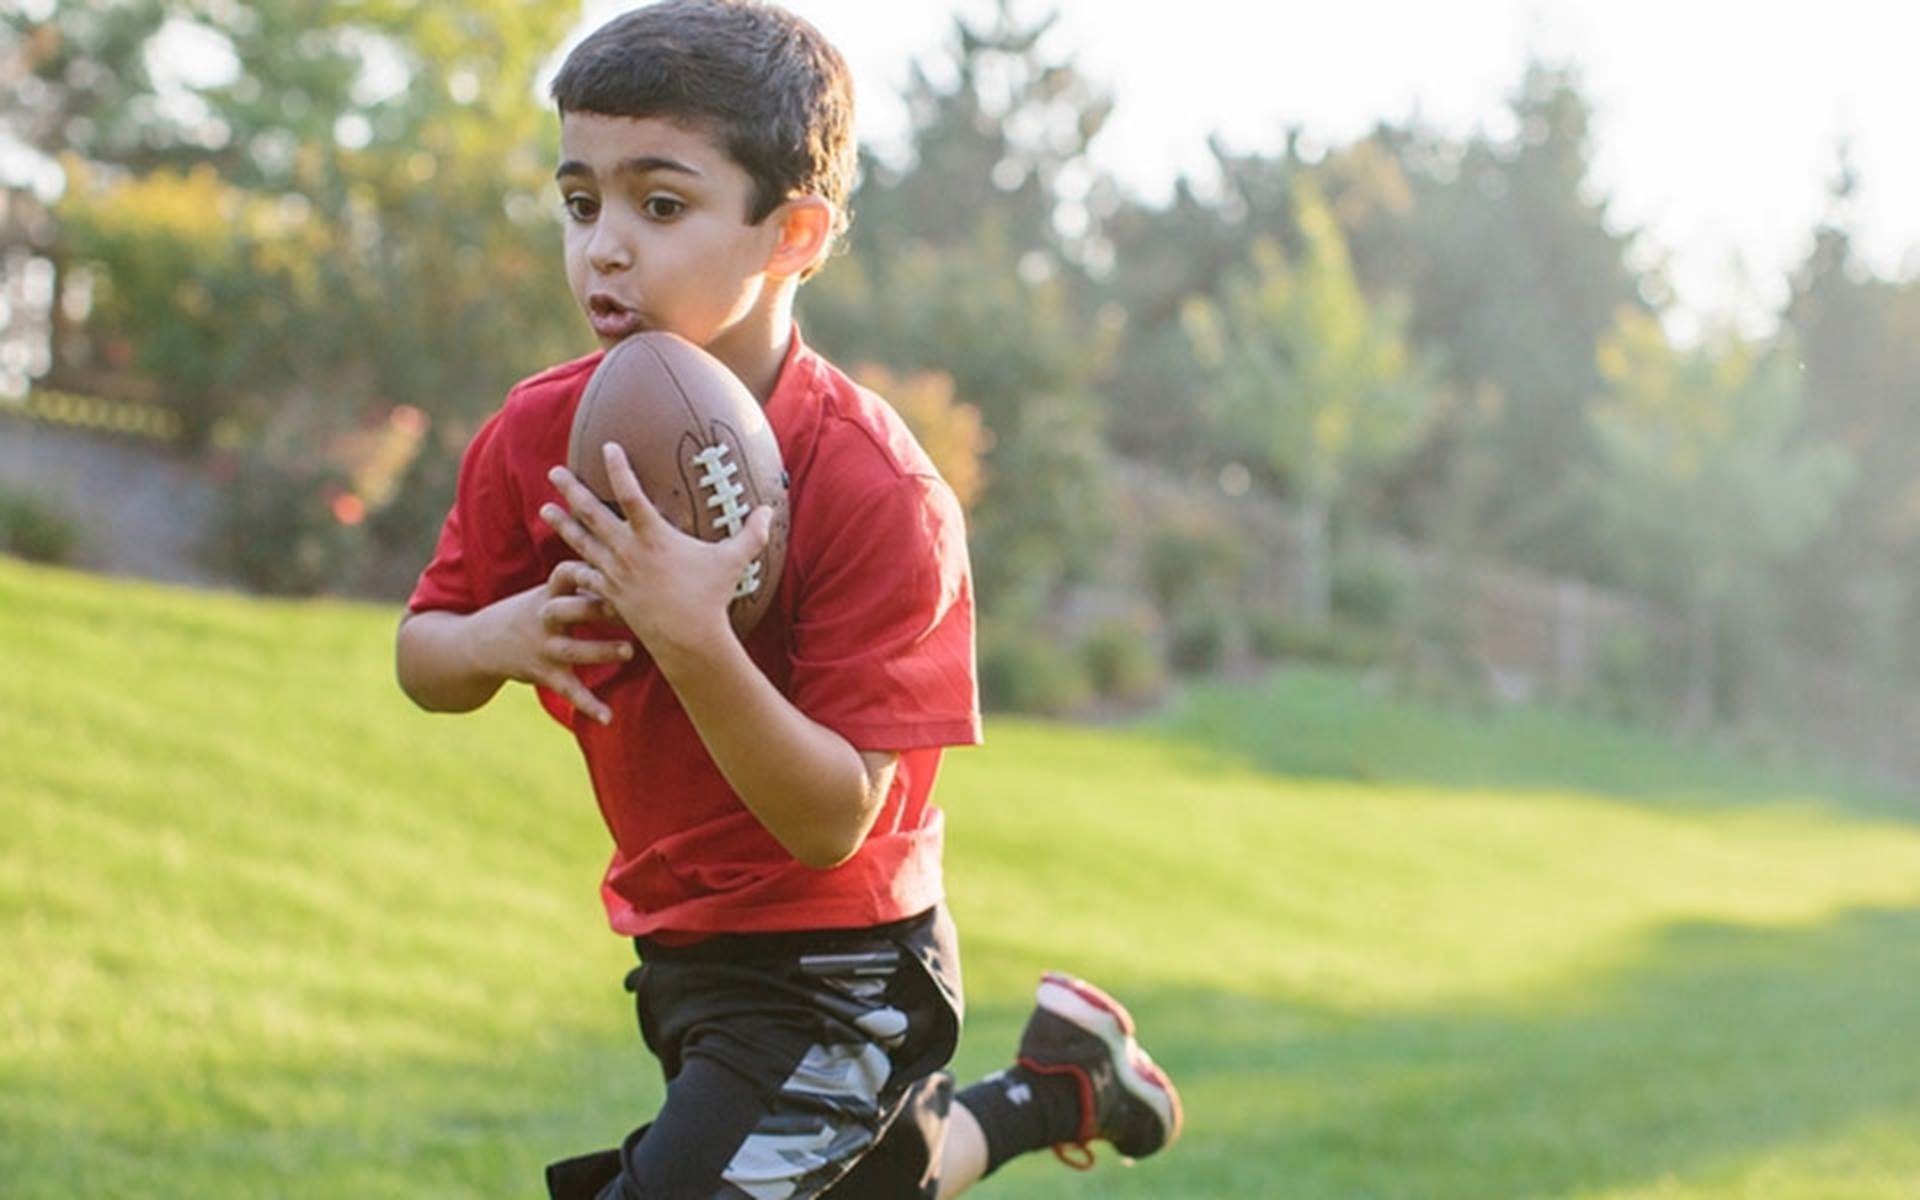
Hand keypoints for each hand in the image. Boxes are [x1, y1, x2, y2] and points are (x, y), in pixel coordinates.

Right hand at [478, 559, 631, 723]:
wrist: (480, 644)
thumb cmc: (533, 612)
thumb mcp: (551, 592)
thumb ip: (586, 582)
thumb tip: (633, 565)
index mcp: (550, 593)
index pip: (564, 574)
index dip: (582, 569)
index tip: (608, 564)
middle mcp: (546, 618)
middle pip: (568, 610)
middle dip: (595, 608)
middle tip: (629, 607)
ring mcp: (544, 647)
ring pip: (572, 650)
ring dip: (600, 651)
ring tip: (628, 652)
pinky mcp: (545, 674)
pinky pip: (569, 690)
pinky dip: (588, 705)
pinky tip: (608, 718)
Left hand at [540, 442, 772, 668]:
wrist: (687, 640)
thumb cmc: (710, 598)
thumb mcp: (733, 562)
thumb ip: (751, 534)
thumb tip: (770, 510)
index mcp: (653, 536)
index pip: (630, 492)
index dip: (618, 467)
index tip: (607, 446)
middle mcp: (627, 551)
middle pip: (592, 514)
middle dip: (572, 490)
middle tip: (554, 472)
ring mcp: (615, 574)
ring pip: (581, 544)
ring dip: (562, 525)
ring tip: (544, 509)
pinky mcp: (611, 596)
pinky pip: (586, 578)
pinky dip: (574, 569)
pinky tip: (564, 562)